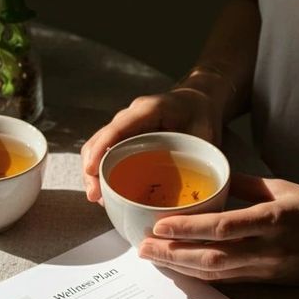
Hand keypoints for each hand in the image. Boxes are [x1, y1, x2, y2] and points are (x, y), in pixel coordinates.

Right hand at [81, 88, 223, 202]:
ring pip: (97, 146)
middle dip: (92, 167)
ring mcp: (124, 126)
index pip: (120, 126)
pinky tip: (104, 192)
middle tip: (94, 195)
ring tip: (97, 197)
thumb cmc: (201, 116)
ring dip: (92, 172)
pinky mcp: (124, 137)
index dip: (103, 147)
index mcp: (150, 109)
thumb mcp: (206, 135)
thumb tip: (203, 197)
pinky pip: (105, 152)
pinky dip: (100, 171)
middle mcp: (131, 116)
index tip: (91, 170)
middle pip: (101, 139)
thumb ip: (199, 160)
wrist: (197, 100)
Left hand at [138, 173, 298, 284]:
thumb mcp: (284, 187)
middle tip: (143, 248)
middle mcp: (267, 248)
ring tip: (153, 258)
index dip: (188, 229)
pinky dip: (200, 275)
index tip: (159, 226)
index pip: (223, 227)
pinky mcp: (265, 282)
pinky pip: (226, 280)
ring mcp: (265, 269)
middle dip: (173, 254)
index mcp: (274, 219)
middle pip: (211, 256)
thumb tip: (214, 177)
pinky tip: (179, 270)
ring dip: (180, 268)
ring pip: (215, 273)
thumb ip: (245, 185)